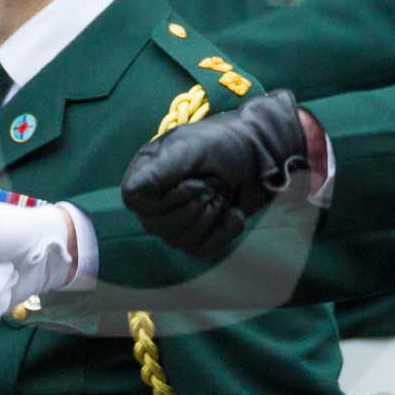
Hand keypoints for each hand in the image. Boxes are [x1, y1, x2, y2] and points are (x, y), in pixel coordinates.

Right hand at [120, 89, 311, 259]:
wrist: (261, 155)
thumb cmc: (225, 144)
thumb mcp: (191, 150)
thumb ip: (162, 170)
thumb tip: (132, 193)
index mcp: (145, 173)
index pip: (135, 201)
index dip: (167, 198)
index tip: (194, 182)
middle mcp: (154, 201)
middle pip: (159, 227)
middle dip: (198, 205)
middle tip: (215, 183)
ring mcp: (175, 222)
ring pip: (182, 241)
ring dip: (212, 215)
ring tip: (223, 191)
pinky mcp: (198, 236)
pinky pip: (202, 250)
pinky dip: (224, 231)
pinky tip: (232, 211)